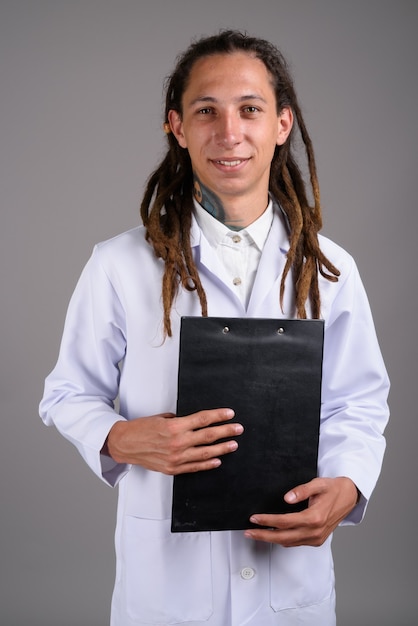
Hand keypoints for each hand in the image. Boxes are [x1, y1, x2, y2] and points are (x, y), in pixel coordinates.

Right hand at [105, 408, 242, 474]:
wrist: (125, 444)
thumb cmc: (142, 428)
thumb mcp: (162, 417)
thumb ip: (180, 421)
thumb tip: (195, 422)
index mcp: (175, 426)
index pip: (203, 419)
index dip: (218, 416)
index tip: (230, 414)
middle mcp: (178, 442)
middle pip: (208, 436)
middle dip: (226, 431)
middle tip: (238, 429)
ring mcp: (176, 457)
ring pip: (205, 453)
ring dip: (222, 448)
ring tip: (233, 444)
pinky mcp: (173, 468)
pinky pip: (195, 466)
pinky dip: (208, 464)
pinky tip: (218, 460)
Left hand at [244, 477, 358, 546]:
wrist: (349, 497)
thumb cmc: (333, 488)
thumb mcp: (318, 483)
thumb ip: (301, 490)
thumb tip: (287, 498)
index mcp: (315, 517)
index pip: (285, 522)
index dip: (268, 521)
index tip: (254, 518)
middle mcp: (315, 531)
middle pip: (284, 537)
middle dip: (264, 535)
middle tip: (249, 532)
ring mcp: (317, 538)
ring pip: (289, 542)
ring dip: (272, 539)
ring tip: (257, 533)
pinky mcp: (317, 540)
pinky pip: (296, 543)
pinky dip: (283, 539)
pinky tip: (274, 534)